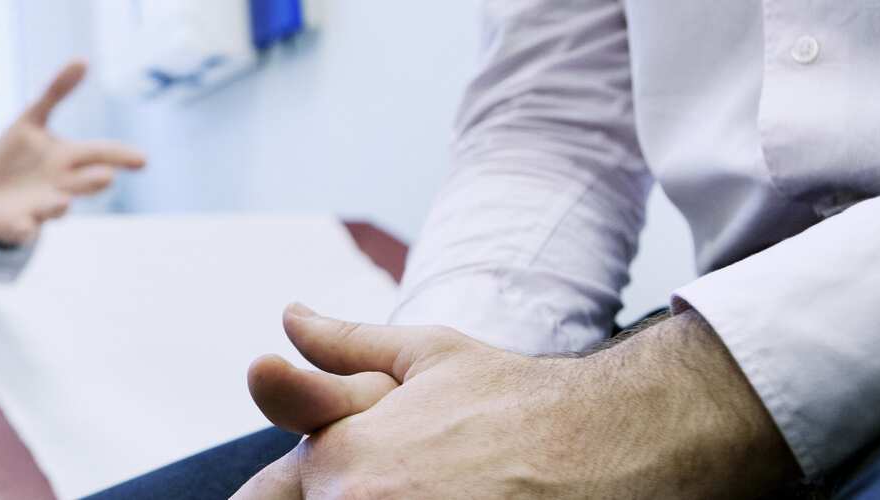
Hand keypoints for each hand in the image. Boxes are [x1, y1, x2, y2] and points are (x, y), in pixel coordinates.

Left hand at [0, 60, 145, 245]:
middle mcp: (61, 184)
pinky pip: (23, 228)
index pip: (99, 154)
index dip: (121, 156)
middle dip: (94, 181)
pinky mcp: (19, 223)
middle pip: (83, 183)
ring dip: (59, 204)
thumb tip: (83, 59)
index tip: (143, 160)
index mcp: (68, 159)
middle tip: (106, 176)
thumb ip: (56, 91)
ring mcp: (41, 206)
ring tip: (62, 201)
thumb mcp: (31, 118)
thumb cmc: (17, 155)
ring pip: (55, 207)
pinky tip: (23, 226)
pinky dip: (24, 228)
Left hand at [234, 303, 799, 498]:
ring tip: (452, 491)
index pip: (265, 498)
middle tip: (426, 481)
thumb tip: (290, 319)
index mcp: (338, 461)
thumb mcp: (428, 358)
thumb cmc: (517, 401)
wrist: (614, 441)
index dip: (293, 493)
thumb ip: (344, 348)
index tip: (340, 485)